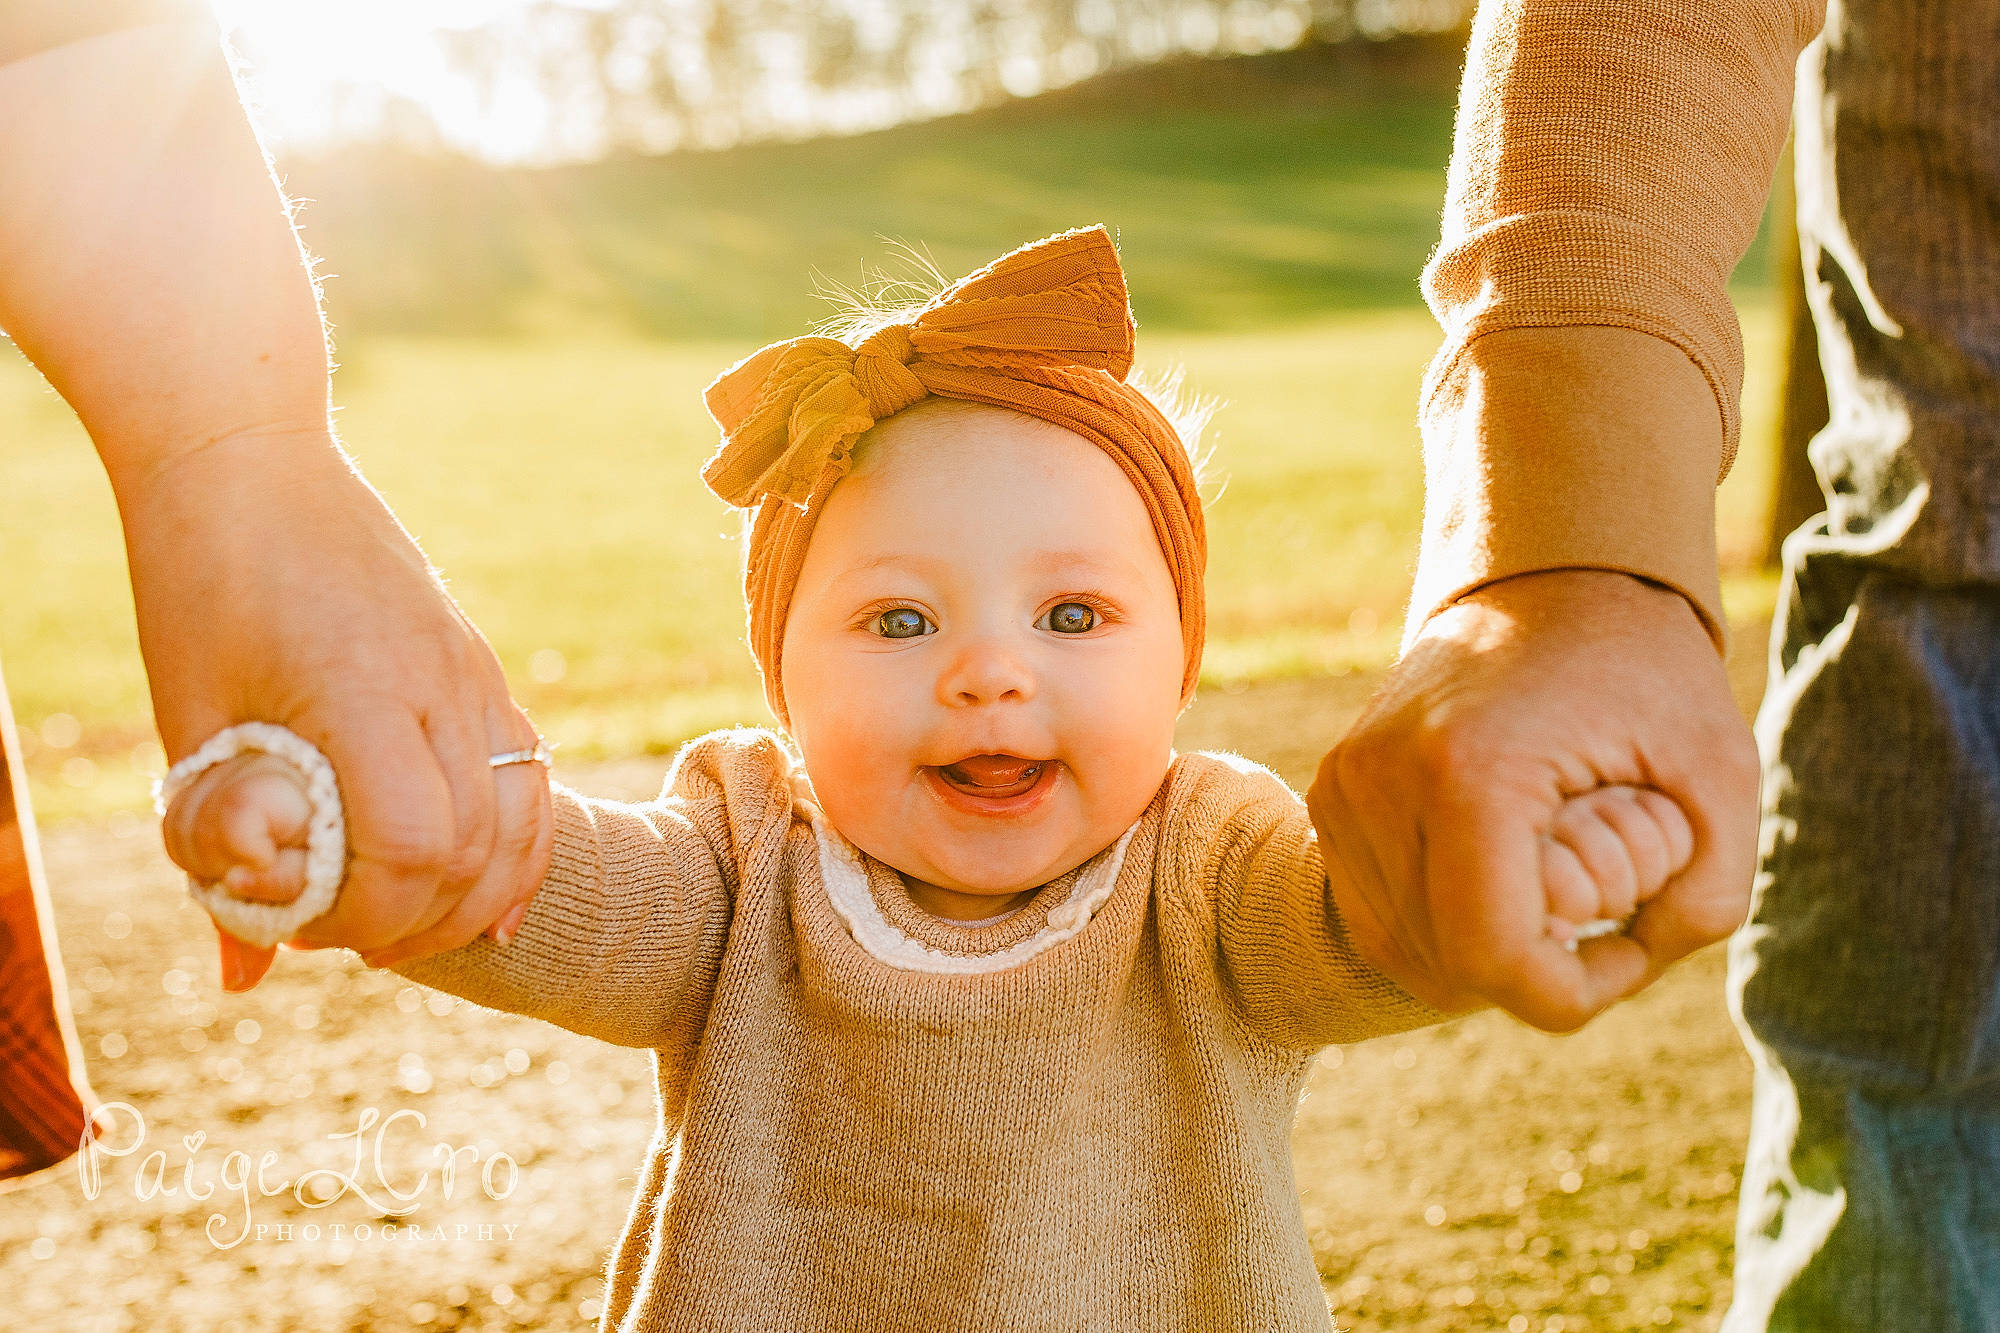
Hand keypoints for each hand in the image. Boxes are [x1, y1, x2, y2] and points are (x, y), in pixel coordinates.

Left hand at [125, 428, 552, 989]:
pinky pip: (529, 771)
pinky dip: (519, 843)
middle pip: (474, 847)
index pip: (409, 846)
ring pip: (522, 815)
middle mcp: (440, 682)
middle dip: (421, 921)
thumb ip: (221, 846)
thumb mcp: (189, 723)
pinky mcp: (479, 665)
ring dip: (479, 892)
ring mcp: (473, 670)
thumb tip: (245, 974)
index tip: (307, 929)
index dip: (368, 914)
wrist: (250, 459)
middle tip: (352, 942)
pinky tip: (493, 893)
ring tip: (423, 931)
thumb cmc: (202, 585)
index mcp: (361, 691)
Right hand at [1308, 569, 1758, 1030]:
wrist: (1547, 576)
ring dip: (1486, 949)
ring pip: (1404, 951)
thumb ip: (1706, 897)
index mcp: (1471, 775)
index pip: (1495, 960)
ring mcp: (1344, 786)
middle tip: (1604, 908)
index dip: (1575, 991)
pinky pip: (1378, 912)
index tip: (1633, 946)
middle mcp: (1383, 782)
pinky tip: (1501, 873)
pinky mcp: (1331, 790)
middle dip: (1537, 967)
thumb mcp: (1724, 774)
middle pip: (1449, 967)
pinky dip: (1442, 922)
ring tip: (1550, 878)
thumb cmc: (1643, 670)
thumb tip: (1632, 957)